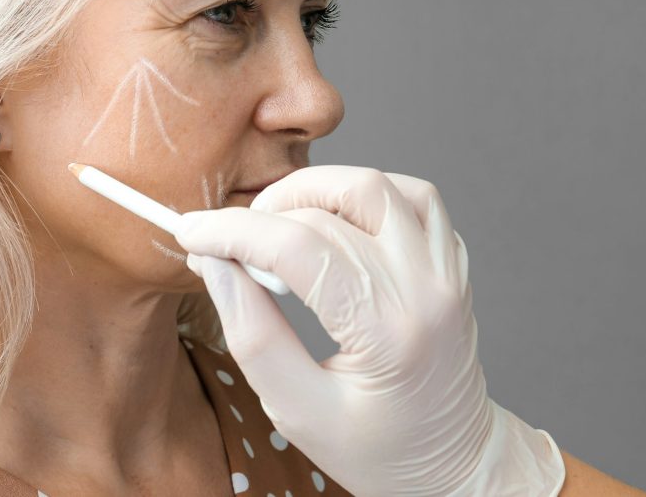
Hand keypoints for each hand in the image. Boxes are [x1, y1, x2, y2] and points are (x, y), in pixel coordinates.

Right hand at [174, 165, 564, 495]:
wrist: (453, 460)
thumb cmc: (378, 448)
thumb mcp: (298, 410)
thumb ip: (252, 334)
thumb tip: (216, 264)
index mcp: (387, 333)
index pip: (298, 249)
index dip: (233, 232)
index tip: (192, 232)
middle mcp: (425, 288)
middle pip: (331, 210)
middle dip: (264, 215)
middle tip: (232, 244)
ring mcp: (445, 269)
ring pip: (375, 185)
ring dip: (315, 189)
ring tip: (279, 225)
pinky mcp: (450, 260)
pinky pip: (412, 195)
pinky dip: (364, 192)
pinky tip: (335, 219)